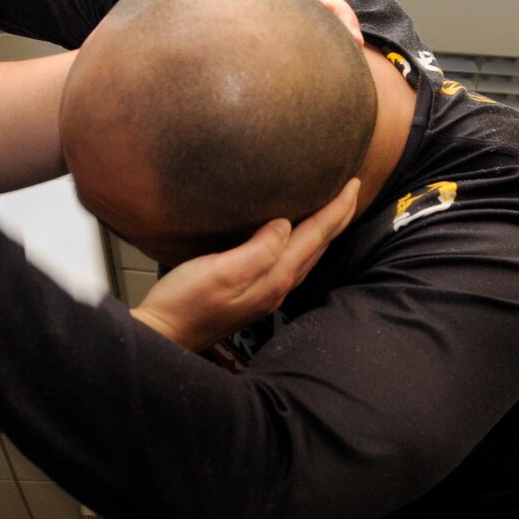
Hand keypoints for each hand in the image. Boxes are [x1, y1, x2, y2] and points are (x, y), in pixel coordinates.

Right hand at [132, 180, 359, 349]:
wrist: (165, 335)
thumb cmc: (185, 303)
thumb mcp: (220, 271)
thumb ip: (258, 250)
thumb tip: (285, 224)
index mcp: (274, 277)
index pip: (315, 236)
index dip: (336, 209)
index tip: (354, 183)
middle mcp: (277, 287)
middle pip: (318, 247)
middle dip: (338, 218)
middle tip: (353, 190)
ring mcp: (266, 294)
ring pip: (308, 256)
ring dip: (324, 232)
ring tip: (335, 211)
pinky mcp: (253, 295)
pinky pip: (291, 264)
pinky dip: (305, 245)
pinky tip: (297, 239)